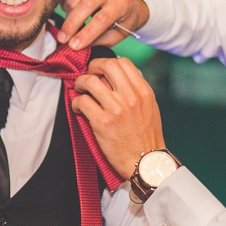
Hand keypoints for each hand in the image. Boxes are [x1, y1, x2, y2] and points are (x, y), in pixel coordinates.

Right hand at [57, 0, 149, 50]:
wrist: (123, 3)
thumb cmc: (120, 23)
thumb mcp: (115, 36)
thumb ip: (98, 40)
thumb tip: (76, 45)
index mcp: (124, 1)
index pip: (102, 18)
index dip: (86, 33)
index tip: (74, 45)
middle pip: (87, 4)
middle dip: (72, 24)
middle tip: (63, 39)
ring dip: (68, 15)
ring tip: (70, 25)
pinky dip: (65, 5)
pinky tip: (70, 12)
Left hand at [72, 57, 165, 179]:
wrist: (145, 162)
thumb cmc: (147, 137)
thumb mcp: (149, 107)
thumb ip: (136, 90)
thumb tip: (117, 77)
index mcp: (143, 91)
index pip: (123, 62)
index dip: (107, 62)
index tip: (101, 69)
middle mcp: (130, 97)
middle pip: (106, 66)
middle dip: (92, 67)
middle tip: (87, 75)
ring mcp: (115, 109)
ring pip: (89, 81)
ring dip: (80, 83)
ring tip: (79, 90)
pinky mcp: (102, 122)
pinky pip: (82, 101)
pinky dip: (76, 102)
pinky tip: (79, 108)